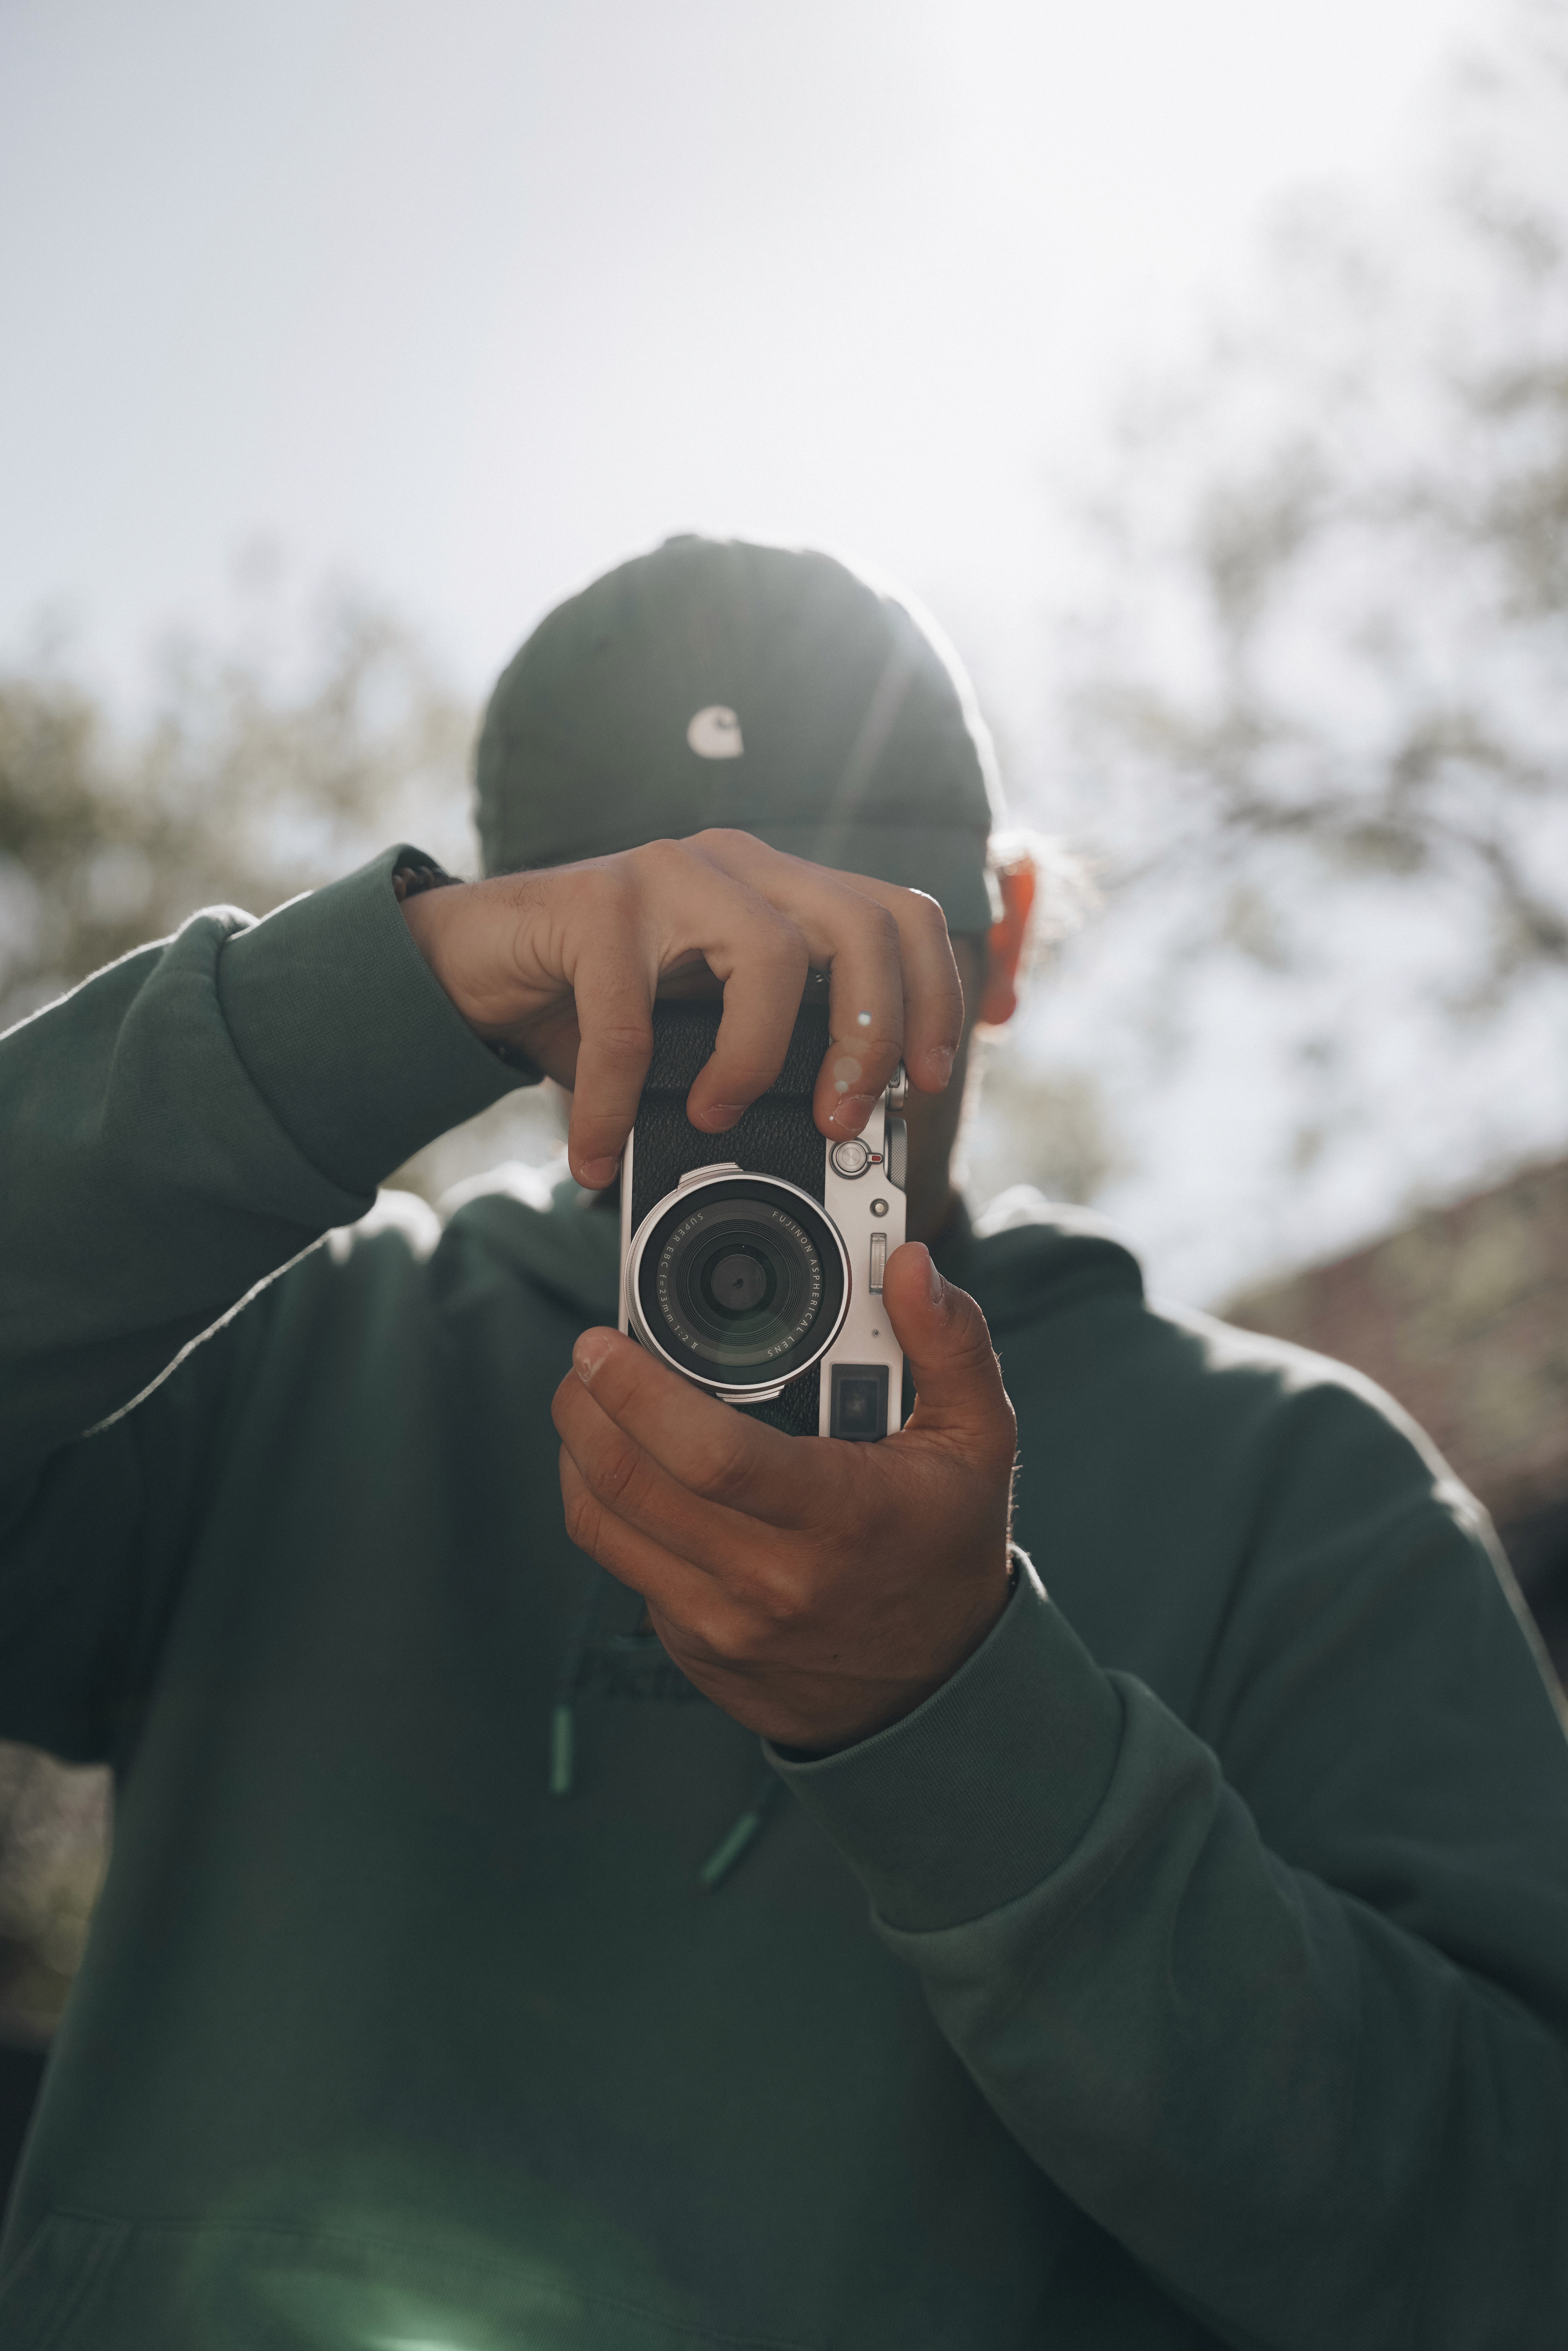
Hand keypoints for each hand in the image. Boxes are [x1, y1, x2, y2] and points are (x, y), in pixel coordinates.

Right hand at [400, 830, 963, 1188]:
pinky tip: (594, 1155)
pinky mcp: (593, 902)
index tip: (927, 1080)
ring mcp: (667, 872)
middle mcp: (734, 864)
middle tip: (840, 1119)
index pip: (897, 915)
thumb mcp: (696, 1032)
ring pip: (769, 955)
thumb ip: (761, 1062)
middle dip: (872, 1034)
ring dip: (757, 1060)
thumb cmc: (590, 1003)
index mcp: (775, 889)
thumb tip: (826, 1146)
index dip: (933, 995)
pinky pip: (630, 1020)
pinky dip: (614, 1104)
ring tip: (714, 1120)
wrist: (467, 964)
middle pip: (863, 925)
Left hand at [552, 1242, 1017, 1752]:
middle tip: (585, 1361)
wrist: (941, 1684)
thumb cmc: (949, 1543)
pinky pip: (628, 1572)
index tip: (603, 1344)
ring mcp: (725, 1626)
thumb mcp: (977, 1438)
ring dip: (580, 1457)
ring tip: (590, 1407)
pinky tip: (636, 1475)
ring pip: (607, 1530)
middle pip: (631, 1486)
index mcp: (839, 1517)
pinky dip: (615, 1514)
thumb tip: (910, 1264)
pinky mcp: (697, 1651)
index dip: (637, 1393)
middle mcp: (773, 1581)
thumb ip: (949, 1343)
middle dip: (584, 1409)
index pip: (709, 1455)